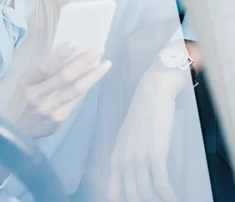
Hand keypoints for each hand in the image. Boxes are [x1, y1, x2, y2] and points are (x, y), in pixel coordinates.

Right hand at [0, 41, 111, 138]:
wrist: (16, 130)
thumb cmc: (22, 99)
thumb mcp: (24, 82)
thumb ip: (41, 72)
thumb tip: (67, 56)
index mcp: (26, 84)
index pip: (45, 67)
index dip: (60, 54)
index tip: (75, 42)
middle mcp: (38, 97)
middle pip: (64, 77)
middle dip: (83, 61)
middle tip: (99, 49)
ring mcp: (50, 110)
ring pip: (75, 90)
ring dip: (93, 76)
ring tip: (106, 64)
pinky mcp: (59, 120)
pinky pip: (76, 101)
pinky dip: (86, 88)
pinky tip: (95, 79)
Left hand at [107, 68, 184, 201]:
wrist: (151, 95)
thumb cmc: (141, 117)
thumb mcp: (126, 139)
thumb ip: (125, 158)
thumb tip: (129, 177)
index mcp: (115, 158)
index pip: (112, 191)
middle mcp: (124, 160)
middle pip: (131, 195)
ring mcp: (139, 157)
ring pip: (145, 192)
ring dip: (157, 201)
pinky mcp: (155, 153)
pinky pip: (161, 182)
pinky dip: (168, 195)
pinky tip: (173, 200)